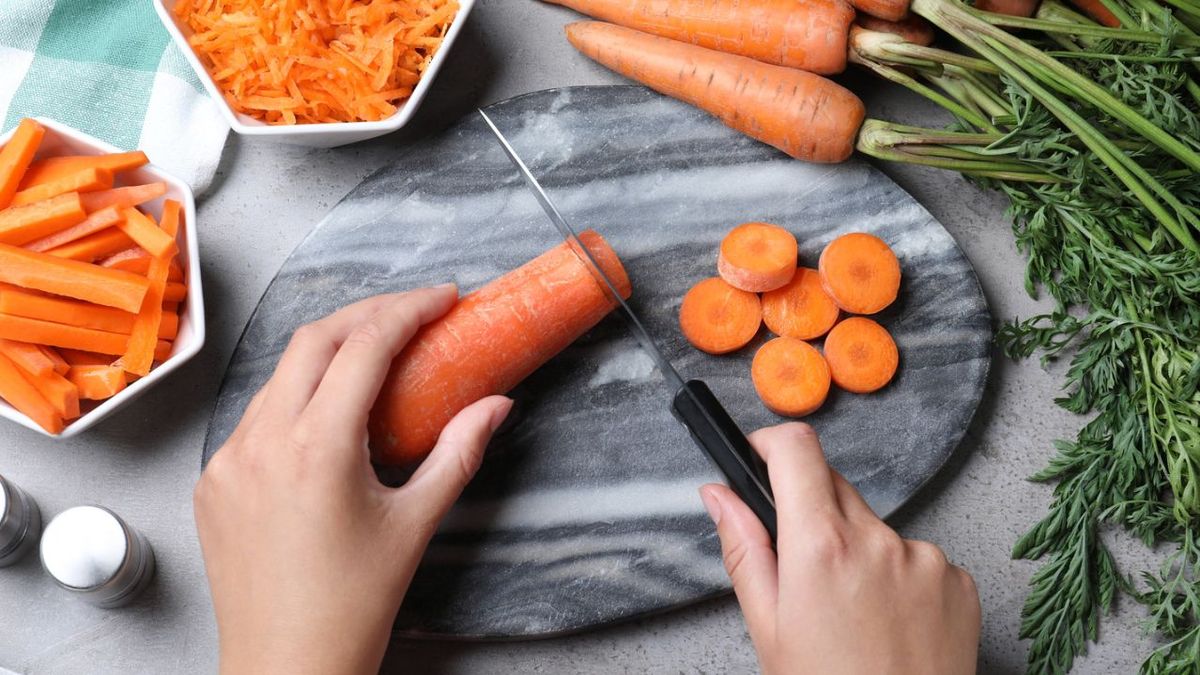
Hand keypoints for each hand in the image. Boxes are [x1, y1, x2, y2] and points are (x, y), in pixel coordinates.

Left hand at [194, 287, 512, 674]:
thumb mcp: (416, 523)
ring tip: (374, 361)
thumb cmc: (351, 606)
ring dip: (328, 354)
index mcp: (317, 449)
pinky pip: (255, 415)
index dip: (406, 309)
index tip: (439, 298)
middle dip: (367, 313)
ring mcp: (229, 460)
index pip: (362, 346)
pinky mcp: (213, 481)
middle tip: (412, 314)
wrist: (286, 665)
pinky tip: (326, 416)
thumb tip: (495, 405)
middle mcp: (263, 443)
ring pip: (280, 375)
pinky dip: (295, 399)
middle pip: (313, 339)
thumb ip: (458, 452)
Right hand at [701, 423, 979, 674]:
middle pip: (834, 486)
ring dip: (858, 550)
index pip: (796, 449)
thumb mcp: (768, 628)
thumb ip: (743, 549)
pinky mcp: (959, 579)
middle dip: (809, 511)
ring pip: (875, 526)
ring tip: (852, 615)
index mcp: (822, 548)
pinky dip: (899, 578)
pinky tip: (889, 624)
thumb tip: (719, 496)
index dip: (770, 444)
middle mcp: (879, 540)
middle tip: (802, 571)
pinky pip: (917, 556)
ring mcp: (926, 558)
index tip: (760, 456)